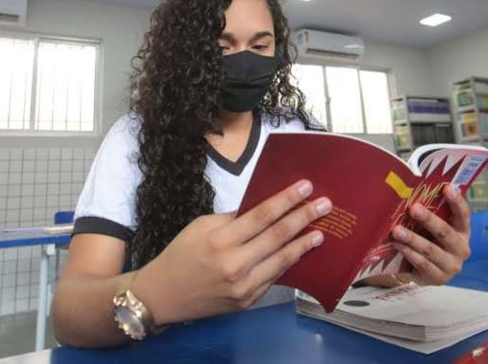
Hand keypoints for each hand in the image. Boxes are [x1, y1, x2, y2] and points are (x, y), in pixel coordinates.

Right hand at [131, 180, 330, 324]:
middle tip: (324, 205)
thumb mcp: (200, 226)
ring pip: (281, 260)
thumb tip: (263, 207)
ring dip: (303, 244)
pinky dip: (287, 263)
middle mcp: (234, 265)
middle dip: (304, 217)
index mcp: (220, 240)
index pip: (262, 215)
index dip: (287, 200)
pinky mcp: (247, 301)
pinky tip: (299, 252)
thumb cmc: (180, 255)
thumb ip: (233, 218)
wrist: (163, 296)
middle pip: (277, 236)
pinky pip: (273, 278)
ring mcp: (243, 286)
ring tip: (320, 232)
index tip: (306, 187)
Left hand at [360, 183, 470, 287]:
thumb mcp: (434, 228)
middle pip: (445, 233)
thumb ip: (432, 213)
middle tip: (414, 208)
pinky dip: (409, 253)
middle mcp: (461, 249)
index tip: (447, 187)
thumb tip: (413, 190)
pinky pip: (422, 264)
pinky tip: (398, 245)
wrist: (426, 272)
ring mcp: (451, 266)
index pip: (463, 215)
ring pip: (431, 250)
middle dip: (429, 220)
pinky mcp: (438, 278)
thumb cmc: (430, 241)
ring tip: (397, 230)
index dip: (456, 201)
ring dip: (412, 239)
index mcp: (463, 231)